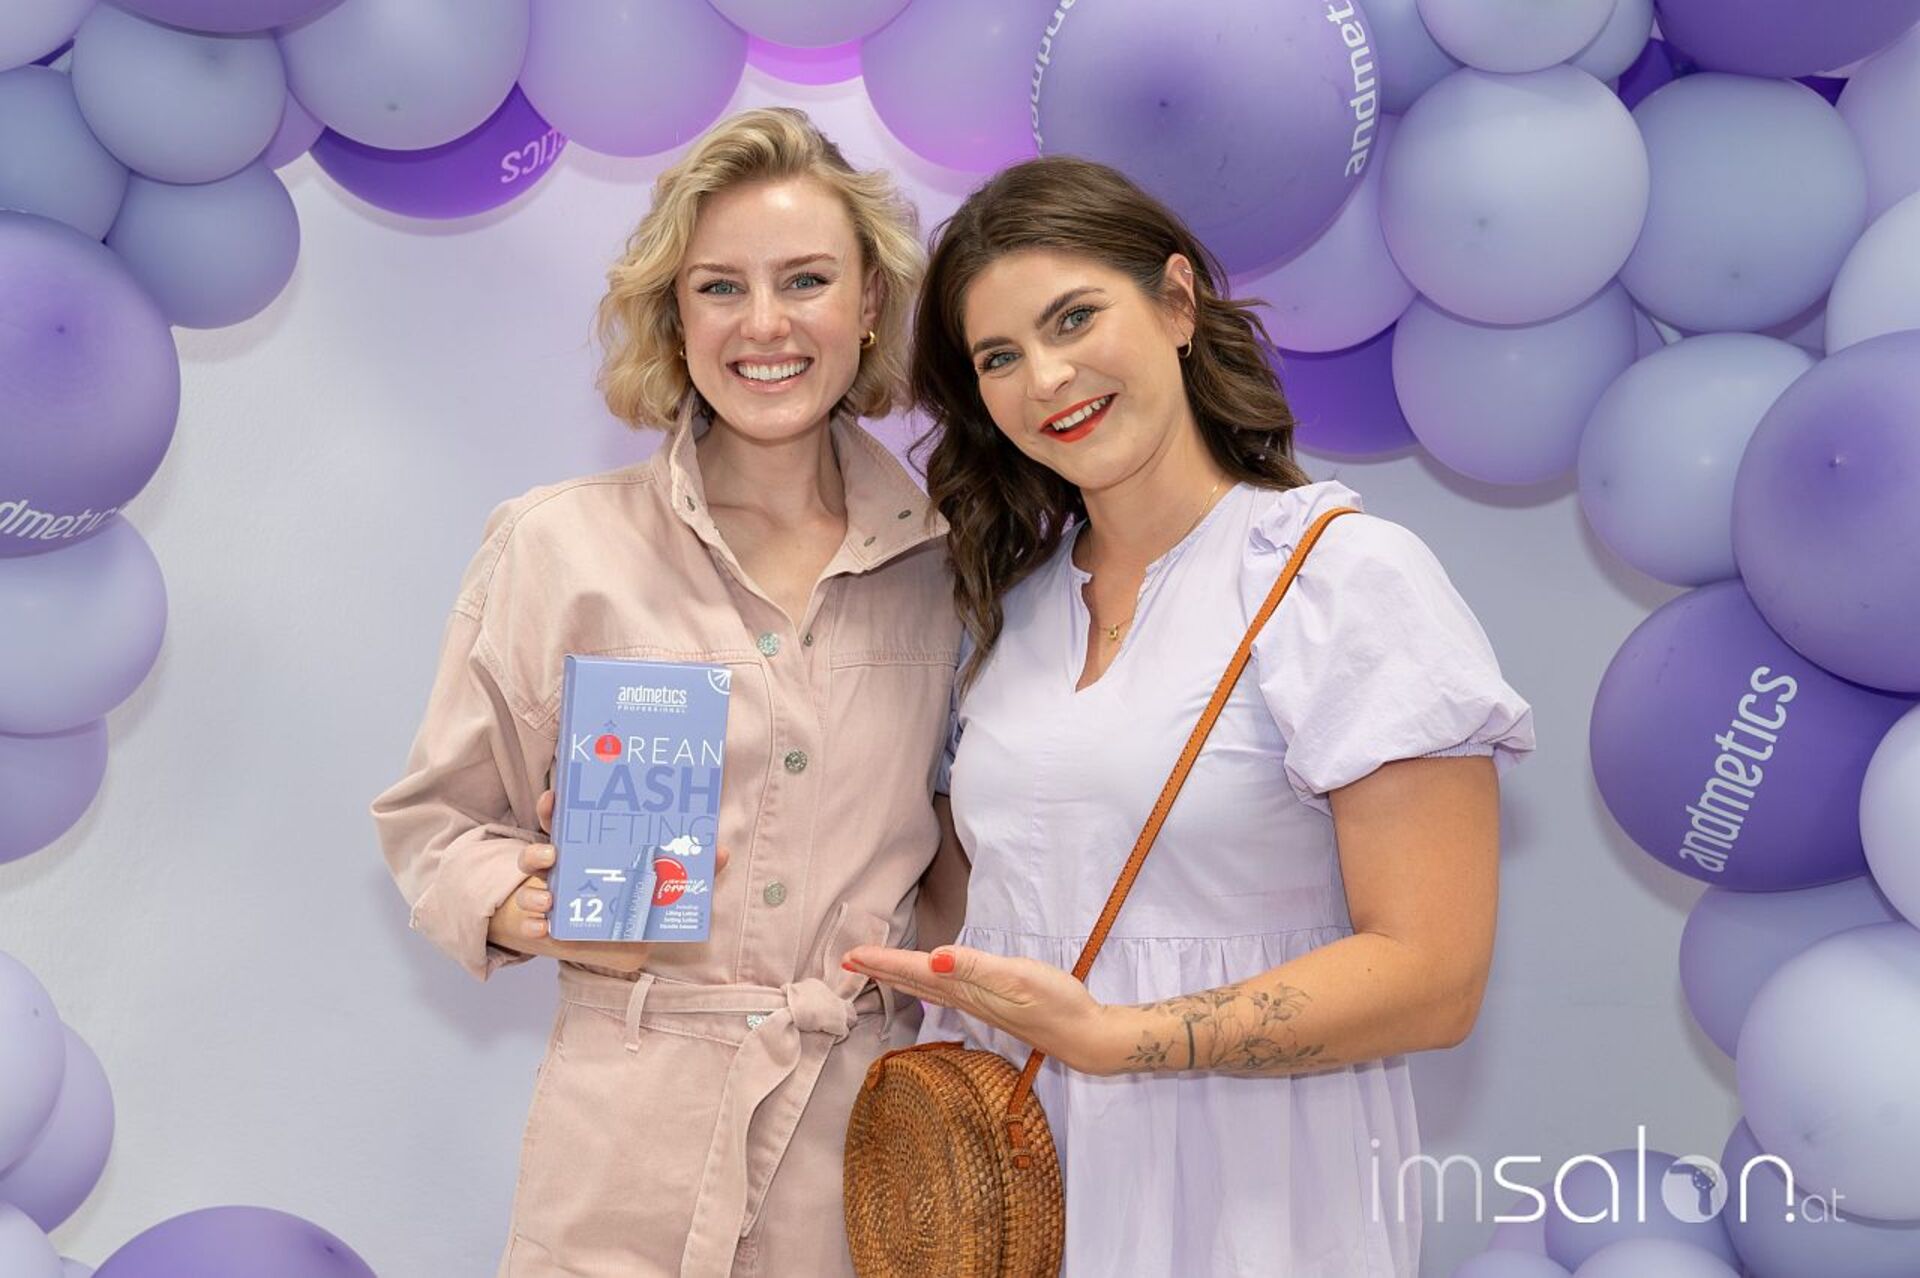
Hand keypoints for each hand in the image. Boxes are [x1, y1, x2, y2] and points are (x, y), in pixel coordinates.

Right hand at [487, 789, 729, 973]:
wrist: (597, 939)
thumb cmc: (626, 903)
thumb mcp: (656, 886)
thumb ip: (685, 870)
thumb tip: (722, 853)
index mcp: (583, 850)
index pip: (564, 823)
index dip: (554, 809)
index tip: (553, 797)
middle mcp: (559, 870)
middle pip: (539, 851)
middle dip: (540, 850)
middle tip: (552, 854)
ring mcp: (547, 896)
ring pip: (532, 888)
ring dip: (535, 891)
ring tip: (547, 898)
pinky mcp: (542, 925)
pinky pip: (532, 924)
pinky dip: (534, 925)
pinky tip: (543, 928)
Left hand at [840, 944, 1119, 1074]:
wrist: (1083, 1035)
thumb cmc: (1055, 1002)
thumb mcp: (1018, 977)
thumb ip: (976, 966)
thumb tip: (934, 958)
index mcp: (965, 988)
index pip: (915, 971)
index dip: (882, 962)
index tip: (850, 955)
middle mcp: (965, 999)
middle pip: (913, 983)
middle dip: (880, 971)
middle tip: (848, 961)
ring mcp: (977, 1005)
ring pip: (926, 989)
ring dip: (899, 978)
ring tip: (876, 970)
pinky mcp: (990, 1006)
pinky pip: (944, 993)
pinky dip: (924, 984)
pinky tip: (928, 983)